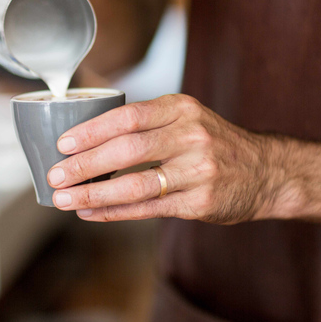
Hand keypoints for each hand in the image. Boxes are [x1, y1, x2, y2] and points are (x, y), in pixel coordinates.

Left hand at [47, 94, 277, 222]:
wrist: (266, 171)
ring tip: (64, 199)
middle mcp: (191, 136)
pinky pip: (148, 209)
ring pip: (135, 185)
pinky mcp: (200, 203)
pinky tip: (90, 212)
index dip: (91, 131)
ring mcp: (198, 171)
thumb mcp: (186, 118)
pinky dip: (113, 212)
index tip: (62, 143)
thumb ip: (145, 123)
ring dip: (93, 193)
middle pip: (128, 150)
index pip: (128, 117)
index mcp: (181, 109)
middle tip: (54, 176)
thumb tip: (84, 139)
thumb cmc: (211, 142)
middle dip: (84, 165)